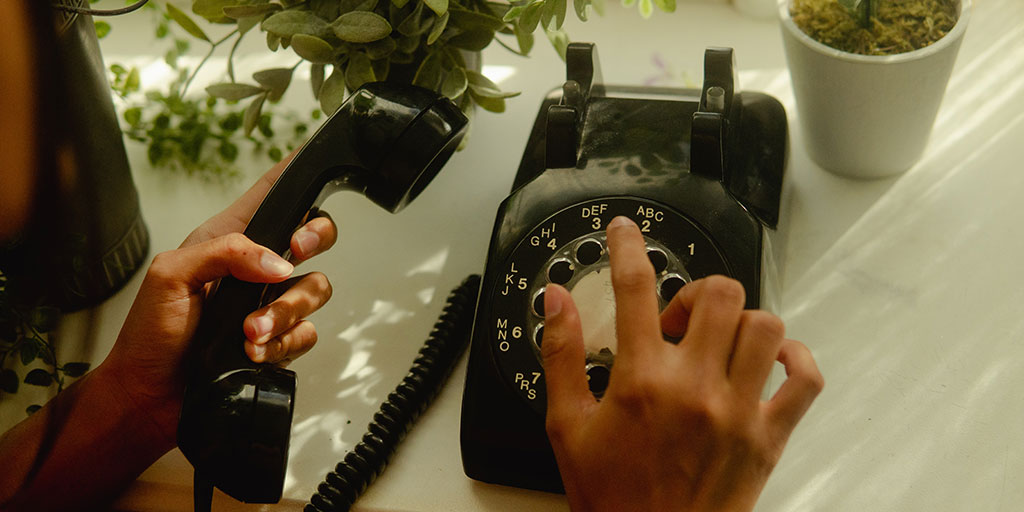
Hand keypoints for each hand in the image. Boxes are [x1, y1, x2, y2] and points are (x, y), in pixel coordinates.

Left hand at [97, 153, 337, 445]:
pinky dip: (283, 343)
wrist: (151, 396)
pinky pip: (307, 333)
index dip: (296, 173)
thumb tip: (279, 261)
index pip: (271, 194)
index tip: (313, 160)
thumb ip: (225, 253)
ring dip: (285, 312)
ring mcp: (271, 304)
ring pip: (315, 289)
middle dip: (315, 238)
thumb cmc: (150, 335)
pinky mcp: (279, 339)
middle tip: (295, 254)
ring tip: (250, 332)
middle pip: (315, 234)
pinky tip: (254, 352)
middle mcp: (257, 267)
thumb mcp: (171, 276)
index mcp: (229, 239)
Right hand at [541, 216, 822, 511]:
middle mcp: (694, 388)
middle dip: (695, 293)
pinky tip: (770, 359)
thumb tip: (555, 300)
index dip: (628, 245)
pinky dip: (795, 358)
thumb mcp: (566, 424)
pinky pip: (805, 381)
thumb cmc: (611, 497)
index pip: (635, 287)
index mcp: (641, 382)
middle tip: (675, 319)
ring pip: (764, 325)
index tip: (625, 230)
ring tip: (716, 340)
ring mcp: (738, 411)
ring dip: (740, 320)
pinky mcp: (768, 437)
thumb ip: (561, 354)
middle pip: (718, 295)